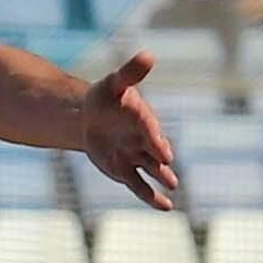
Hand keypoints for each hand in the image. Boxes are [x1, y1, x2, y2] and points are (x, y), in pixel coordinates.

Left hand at [81, 51, 176, 211]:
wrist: (90, 116)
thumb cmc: (105, 97)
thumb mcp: (114, 84)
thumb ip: (130, 73)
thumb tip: (148, 55)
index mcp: (144, 121)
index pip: (151, 134)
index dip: (156, 143)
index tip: (162, 152)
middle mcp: (145, 141)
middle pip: (155, 155)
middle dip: (162, 164)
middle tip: (171, 175)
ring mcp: (136, 158)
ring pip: (152, 172)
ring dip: (163, 181)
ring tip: (172, 189)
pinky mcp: (125, 171)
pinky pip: (140, 186)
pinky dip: (152, 197)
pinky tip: (165, 207)